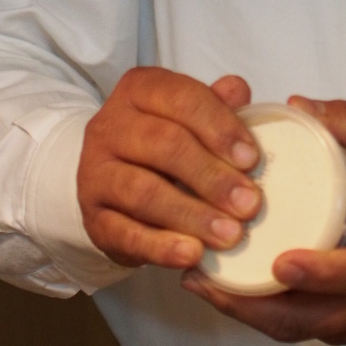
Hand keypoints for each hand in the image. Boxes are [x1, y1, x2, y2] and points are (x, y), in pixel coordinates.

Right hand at [78, 68, 261, 269]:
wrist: (114, 183)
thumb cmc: (165, 144)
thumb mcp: (191, 117)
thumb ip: (217, 105)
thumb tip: (238, 90)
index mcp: (139, 90)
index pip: (182, 98)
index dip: (220, 128)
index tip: (252, 159)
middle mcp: (109, 126)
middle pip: (163, 145)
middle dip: (212, 176)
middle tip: (250, 204)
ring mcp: (94, 173)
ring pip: (143, 192)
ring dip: (191, 215)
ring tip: (230, 234)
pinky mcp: (92, 218)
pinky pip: (125, 233)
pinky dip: (161, 246)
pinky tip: (193, 255)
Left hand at [180, 98, 345, 345]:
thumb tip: (298, 104)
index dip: (321, 273)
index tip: (279, 263)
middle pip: (314, 316)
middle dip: (256, 304)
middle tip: (206, 277)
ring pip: (299, 331)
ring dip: (247, 313)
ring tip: (200, 284)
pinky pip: (300, 333)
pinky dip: (261, 318)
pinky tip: (225, 294)